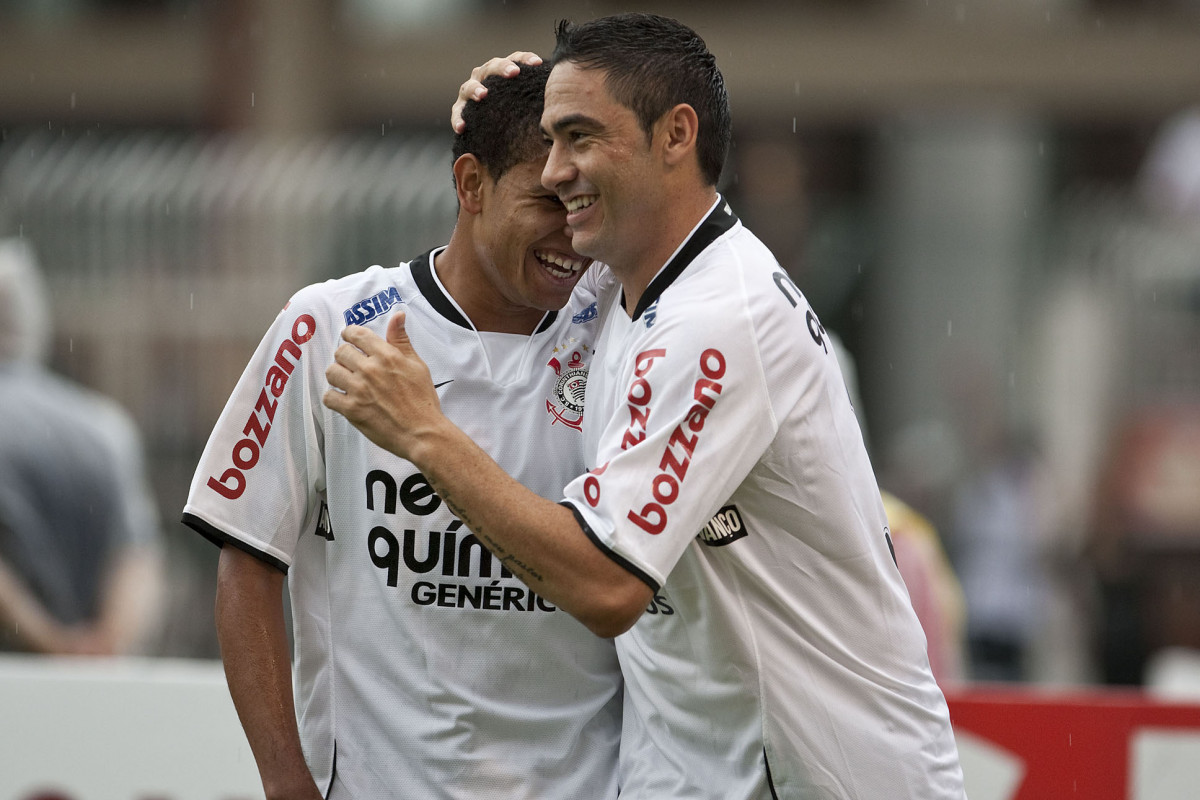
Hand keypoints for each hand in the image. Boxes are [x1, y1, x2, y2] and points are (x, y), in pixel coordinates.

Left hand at [324, 313, 441, 459]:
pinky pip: (329, 397)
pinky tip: (344, 399)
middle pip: (341, 352)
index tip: (350, 339)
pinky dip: (334, 398)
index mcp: (387, 355)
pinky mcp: (352, 410)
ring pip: (332, 372)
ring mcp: (359, 390)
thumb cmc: (422, 400)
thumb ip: (401, 340)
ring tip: (347, 382)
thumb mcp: (417, 365)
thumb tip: (398, 316)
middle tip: (352, 365)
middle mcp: (370, 370)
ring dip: (338, 375)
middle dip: (345, 356)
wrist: (422, 432)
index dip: (350, 334)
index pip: (357, 334)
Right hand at [451, 51, 542, 132]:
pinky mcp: (460, 109)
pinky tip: (462, 127)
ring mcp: (471, 92)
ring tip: (484, 95)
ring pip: (469, 86)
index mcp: (505, 72)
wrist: (501, 136)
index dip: (525, 59)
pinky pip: (457, 112)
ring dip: (476, 89)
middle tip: (513, 73)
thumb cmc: (524, 116)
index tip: (537, 63)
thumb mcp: (536, 107)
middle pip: (491, 67)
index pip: (516, 60)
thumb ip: (546, 99)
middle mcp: (486, 77)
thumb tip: (569, 101)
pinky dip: (458, 118)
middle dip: (502, 68)